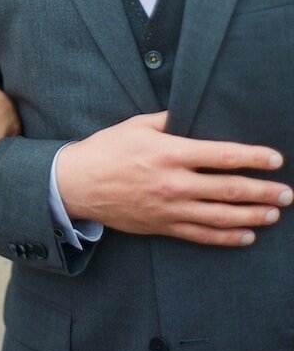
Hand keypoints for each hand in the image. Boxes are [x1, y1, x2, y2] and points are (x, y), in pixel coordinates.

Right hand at [55, 111, 292, 245]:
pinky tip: (247, 235)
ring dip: (253, 216)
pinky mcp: (163, 226)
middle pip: (229, 189)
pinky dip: (228, 237)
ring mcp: (170, 208)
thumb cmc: (106, 149)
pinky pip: (202, 236)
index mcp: (169, 152)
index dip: (253, 157)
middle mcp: (174, 183)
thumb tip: (191, 113)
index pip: (222, 155)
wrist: (77, 184)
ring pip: (221, 216)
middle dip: (263, 191)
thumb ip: (167, 119)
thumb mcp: (136, 125)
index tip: (275, 159)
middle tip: (287, 193)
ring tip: (274, 213)